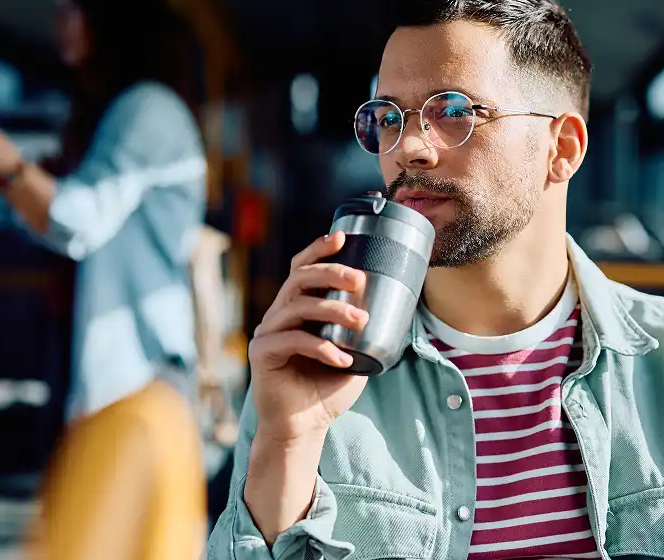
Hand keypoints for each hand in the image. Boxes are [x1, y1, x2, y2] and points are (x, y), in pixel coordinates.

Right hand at [248, 231, 369, 443]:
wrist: (304, 427)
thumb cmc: (327, 388)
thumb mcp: (354, 351)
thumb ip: (362, 329)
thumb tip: (400, 305)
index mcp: (296, 308)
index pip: (301, 268)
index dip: (318, 249)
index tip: (342, 236)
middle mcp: (278, 315)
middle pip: (298, 278)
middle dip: (330, 272)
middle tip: (359, 279)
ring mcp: (267, 333)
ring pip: (298, 305)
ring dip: (333, 310)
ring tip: (361, 321)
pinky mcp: (263, 354)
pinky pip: (293, 340)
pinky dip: (321, 348)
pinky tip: (343, 360)